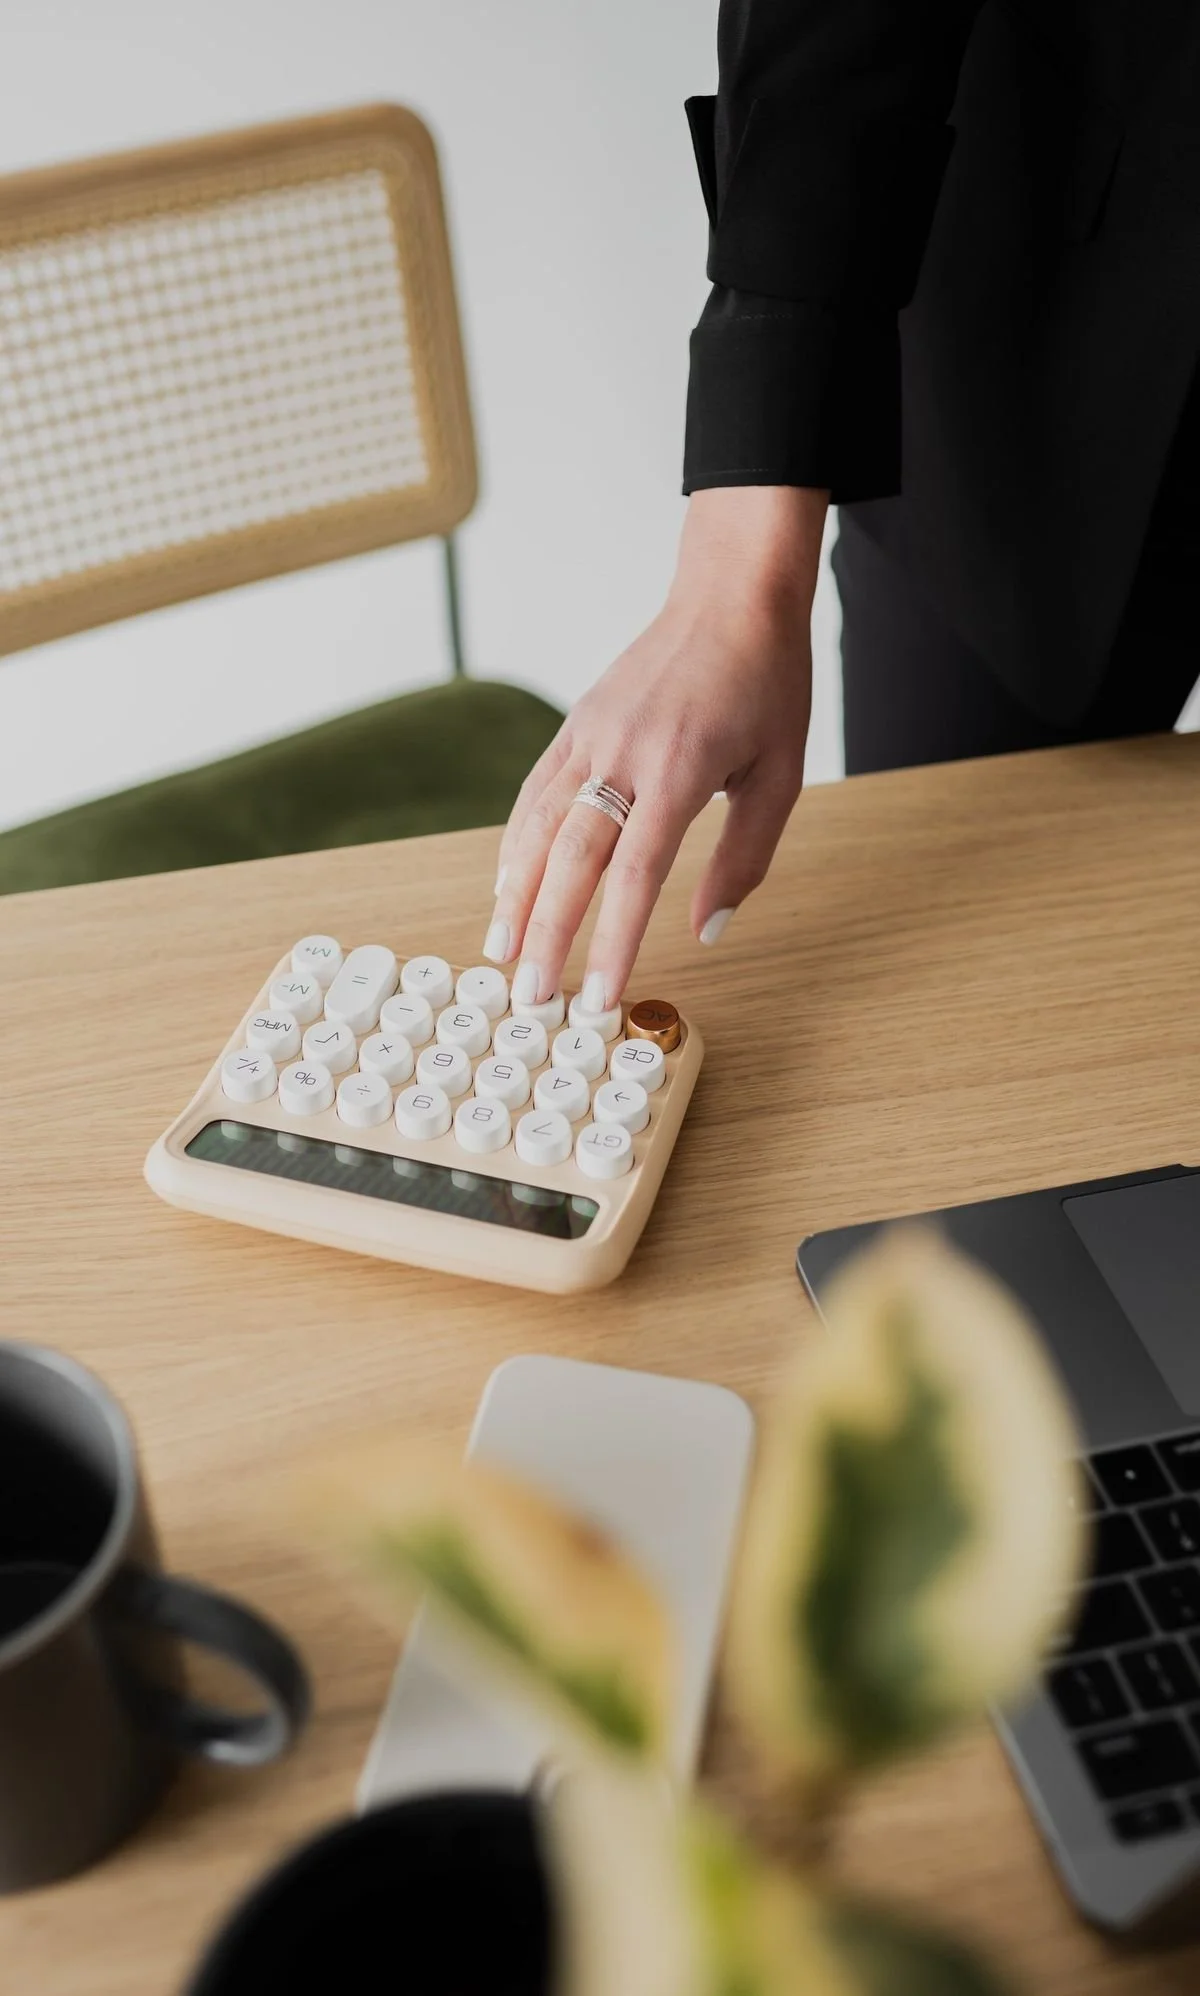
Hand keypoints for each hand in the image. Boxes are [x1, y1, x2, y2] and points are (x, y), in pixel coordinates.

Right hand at [482, 486, 826, 1009]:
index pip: (634, 875)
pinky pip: (535, 795)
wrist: (732, 598)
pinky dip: (516, 846)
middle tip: (530, 996)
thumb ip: (744, 858)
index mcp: (681, 771)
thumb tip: (706, 931)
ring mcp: (591, 736)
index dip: (611, 941)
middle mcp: (625, 754)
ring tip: (500, 954)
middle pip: (571, 859)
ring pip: (538, 827)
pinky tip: (506, 887)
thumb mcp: (780, 777)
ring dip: (515, 896)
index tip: (598, 997)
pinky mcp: (575, 725)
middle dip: (547, 934)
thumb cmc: (766, 687)